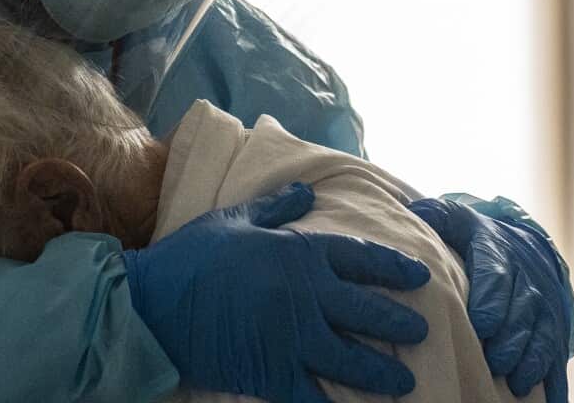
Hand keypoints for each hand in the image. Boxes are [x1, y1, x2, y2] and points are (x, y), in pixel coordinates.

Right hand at [122, 182, 430, 402]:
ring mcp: (292, 339)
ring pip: (353, 361)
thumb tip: (306, 191)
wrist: (153, 302)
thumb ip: (275, 207)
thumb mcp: (233, 219)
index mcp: (297, 253)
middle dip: (400, 324)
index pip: (360, 257)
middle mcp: (305, 296)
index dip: (393, 268)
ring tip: (403, 381)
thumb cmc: (191, 255)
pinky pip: (315, 397)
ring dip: (382, 373)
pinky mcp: (273, 373)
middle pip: (368, 312)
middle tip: (420, 331)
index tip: (418, 276)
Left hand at [409, 198, 569, 401]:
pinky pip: (556, 354)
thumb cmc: (474, 237)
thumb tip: (414, 211)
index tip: (481, 325)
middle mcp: (526, 281)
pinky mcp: (554, 329)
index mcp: (498, 254)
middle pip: (521, 312)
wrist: (522, 245)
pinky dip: (552, 376)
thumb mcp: (456, 219)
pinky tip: (543, 395)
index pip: (496, 277)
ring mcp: (544, 307)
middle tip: (495, 362)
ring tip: (516, 382)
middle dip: (510, 339)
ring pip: (542, 334)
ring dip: (531, 360)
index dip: (491, 302)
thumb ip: (436, 216)